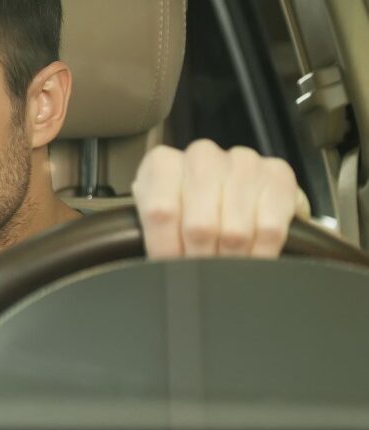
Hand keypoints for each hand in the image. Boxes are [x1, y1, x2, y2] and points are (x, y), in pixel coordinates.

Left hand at [131, 139, 308, 259]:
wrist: (238, 190)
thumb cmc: (188, 208)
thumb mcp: (160, 217)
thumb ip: (152, 232)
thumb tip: (152, 264)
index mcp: (163, 164)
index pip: (161, 213)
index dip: (168, 250)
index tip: (172, 270)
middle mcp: (201, 156)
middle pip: (200, 227)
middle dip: (201, 259)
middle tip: (203, 273)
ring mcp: (242, 162)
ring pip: (234, 232)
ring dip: (230, 260)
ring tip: (226, 266)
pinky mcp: (278, 175)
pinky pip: (269, 230)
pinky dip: (260, 254)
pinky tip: (252, 258)